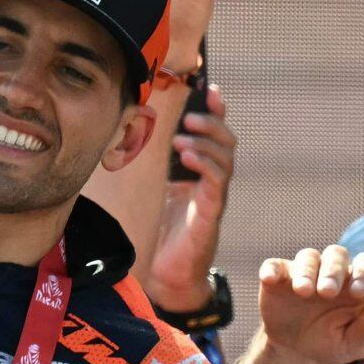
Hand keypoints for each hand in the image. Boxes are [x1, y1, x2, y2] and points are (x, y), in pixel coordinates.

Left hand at [147, 85, 237, 309]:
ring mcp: (215, 196)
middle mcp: (213, 181)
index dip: (217, 112)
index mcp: (202, 172)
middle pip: (227, 142)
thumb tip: (137, 134)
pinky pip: (216, 182)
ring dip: (206, 142)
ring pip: (225, 159)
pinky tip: (186, 156)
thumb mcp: (158, 191)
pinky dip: (204, 165)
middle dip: (213, 123)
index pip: (215, 136)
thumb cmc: (163, 232)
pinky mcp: (211, 212)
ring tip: (183, 137)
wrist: (169, 273)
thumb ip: (158, 166)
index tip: (211, 90)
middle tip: (192, 114)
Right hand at [254, 245, 363, 363]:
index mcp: (354, 283)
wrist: (293, 349)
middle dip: (333, 271)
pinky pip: (274, 265)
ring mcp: (303, 272)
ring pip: (308, 256)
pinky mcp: (277, 278)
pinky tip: (270, 279)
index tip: (358, 292)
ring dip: (307, 272)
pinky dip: (271, 270)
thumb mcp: (352, 345)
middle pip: (336, 254)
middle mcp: (330, 272)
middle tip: (327, 292)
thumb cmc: (329, 342)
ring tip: (303, 292)